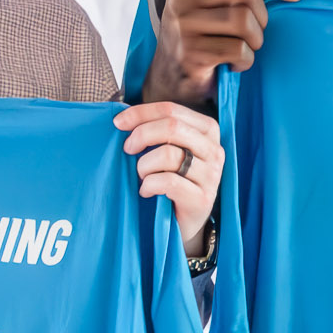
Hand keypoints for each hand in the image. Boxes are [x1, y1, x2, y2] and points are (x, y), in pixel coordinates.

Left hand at [116, 101, 223, 250]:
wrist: (185, 222)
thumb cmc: (172, 181)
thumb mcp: (169, 150)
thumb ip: (156, 131)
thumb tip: (122, 118)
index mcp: (207, 130)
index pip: (172, 110)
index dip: (141, 113)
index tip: (118, 123)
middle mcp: (214, 150)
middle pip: (172, 127)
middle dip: (142, 135)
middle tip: (128, 150)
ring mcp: (211, 175)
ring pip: (169, 155)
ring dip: (145, 165)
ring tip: (142, 176)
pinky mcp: (202, 198)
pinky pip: (168, 182)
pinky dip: (149, 185)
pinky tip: (146, 191)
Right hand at [140, 0, 302, 104]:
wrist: (172, 80)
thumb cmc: (204, 39)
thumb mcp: (214, 6)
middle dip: (262, 16)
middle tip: (255, 35)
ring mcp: (182, 25)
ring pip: (243, 20)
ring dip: (255, 40)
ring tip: (245, 50)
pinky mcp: (190, 52)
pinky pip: (238, 50)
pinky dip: (245, 61)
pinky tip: (234, 65)